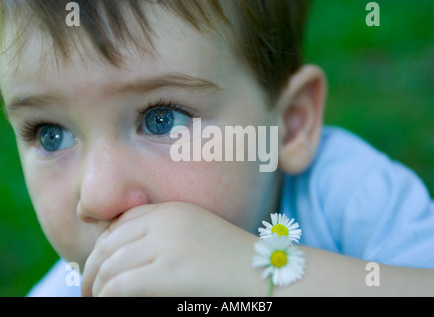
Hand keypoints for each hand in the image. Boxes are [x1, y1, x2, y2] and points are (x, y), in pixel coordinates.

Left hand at [81, 202, 265, 295]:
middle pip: (110, 242)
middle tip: (88, 289)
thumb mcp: (197, 236)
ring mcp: (167, 244)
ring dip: (96, 287)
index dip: (104, 246)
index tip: (99, 267)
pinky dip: (107, 297)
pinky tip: (107, 304)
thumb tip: (127, 255)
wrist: (264, 273)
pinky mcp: (169, 271)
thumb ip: (166, 236)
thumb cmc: (233, 260)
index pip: (122, 223)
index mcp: (173, 210)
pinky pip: (120, 285)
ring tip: (94, 300)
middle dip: (92, 268)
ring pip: (110, 265)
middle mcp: (166, 221)